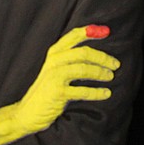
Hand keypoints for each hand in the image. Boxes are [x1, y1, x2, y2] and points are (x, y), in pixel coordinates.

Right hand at [0, 24, 118, 144]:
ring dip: (101, 73)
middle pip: (84, 53)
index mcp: (54, 53)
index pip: (73, 36)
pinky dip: (97, 92)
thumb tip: (97, 52)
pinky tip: (106, 93)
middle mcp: (54, 61)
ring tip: (111, 77)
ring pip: (84, 69)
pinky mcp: (57, 92)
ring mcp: (54, 76)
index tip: (107, 31)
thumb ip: (72, 59)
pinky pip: (83, 91)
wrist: (27, 112)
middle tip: (116, 64)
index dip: (91, 32)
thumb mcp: (56, 69)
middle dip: (103, 57)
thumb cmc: (47, 90)